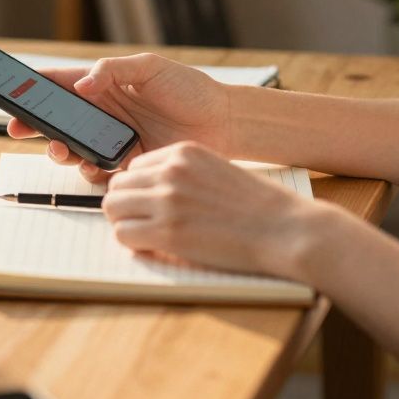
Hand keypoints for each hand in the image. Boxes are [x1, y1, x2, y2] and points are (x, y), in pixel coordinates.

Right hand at [7, 53, 231, 182]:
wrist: (223, 123)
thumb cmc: (190, 89)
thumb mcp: (151, 68)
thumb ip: (112, 71)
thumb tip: (81, 85)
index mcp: (104, 84)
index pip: (59, 84)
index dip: (32, 89)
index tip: (10, 94)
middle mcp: (103, 113)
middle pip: (57, 119)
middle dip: (35, 124)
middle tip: (19, 128)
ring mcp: (112, 139)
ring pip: (72, 148)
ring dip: (59, 149)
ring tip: (60, 149)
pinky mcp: (125, 163)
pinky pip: (97, 170)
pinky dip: (89, 170)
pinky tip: (92, 165)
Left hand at [102, 141, 320, 279]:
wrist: (284, 228)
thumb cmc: (258, 205)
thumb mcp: (218, 170)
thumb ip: (185, 175)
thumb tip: (153, 190)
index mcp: (183, 152)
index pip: (134, 166)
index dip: (138, 189)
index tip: (148, 204)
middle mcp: (170, 172)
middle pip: (118, 186)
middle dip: (125, 205)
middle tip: (142, 222)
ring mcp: (167, 201)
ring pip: (113, 208)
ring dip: (125, 223)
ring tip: (146, 235)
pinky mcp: (167, 232)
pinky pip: (123, 234)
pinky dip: (132, 242)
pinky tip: (153, 246)